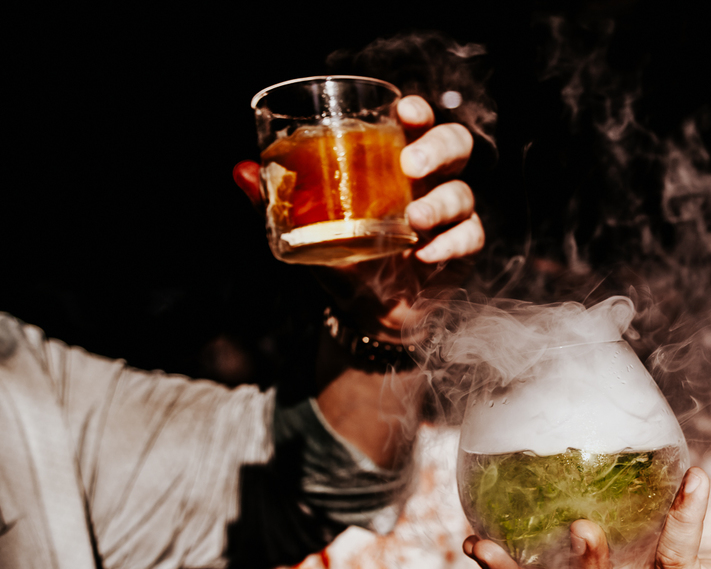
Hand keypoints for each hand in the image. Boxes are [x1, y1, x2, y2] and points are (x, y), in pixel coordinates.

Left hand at [233, 95, 483, 333]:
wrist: (367, 313)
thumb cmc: (343, 258)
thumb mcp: (306, 230)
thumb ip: (276, 201)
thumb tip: (240, 169)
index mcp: (395, 163)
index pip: (417, 123)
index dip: (418, 112)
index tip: (405, 112)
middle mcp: (429, 182)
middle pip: (455, 145)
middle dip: (438, 149)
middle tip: (411, 166)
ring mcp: (449, 216)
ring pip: (463, 193)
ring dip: (441, 203)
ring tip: (414, 220)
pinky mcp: (461, 250)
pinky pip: (470, 237)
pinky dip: (450, 245)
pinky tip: (426, 255)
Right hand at [463, 468, 710, 568]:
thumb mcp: (666, 485)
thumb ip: (633, 458)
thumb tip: (600, 393)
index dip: (499, 566)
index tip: (469, 535)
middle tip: (483, 546)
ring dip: (588, 563)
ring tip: (582, 526)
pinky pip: (676, 563)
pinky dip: (684, 519)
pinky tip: (695, 480)